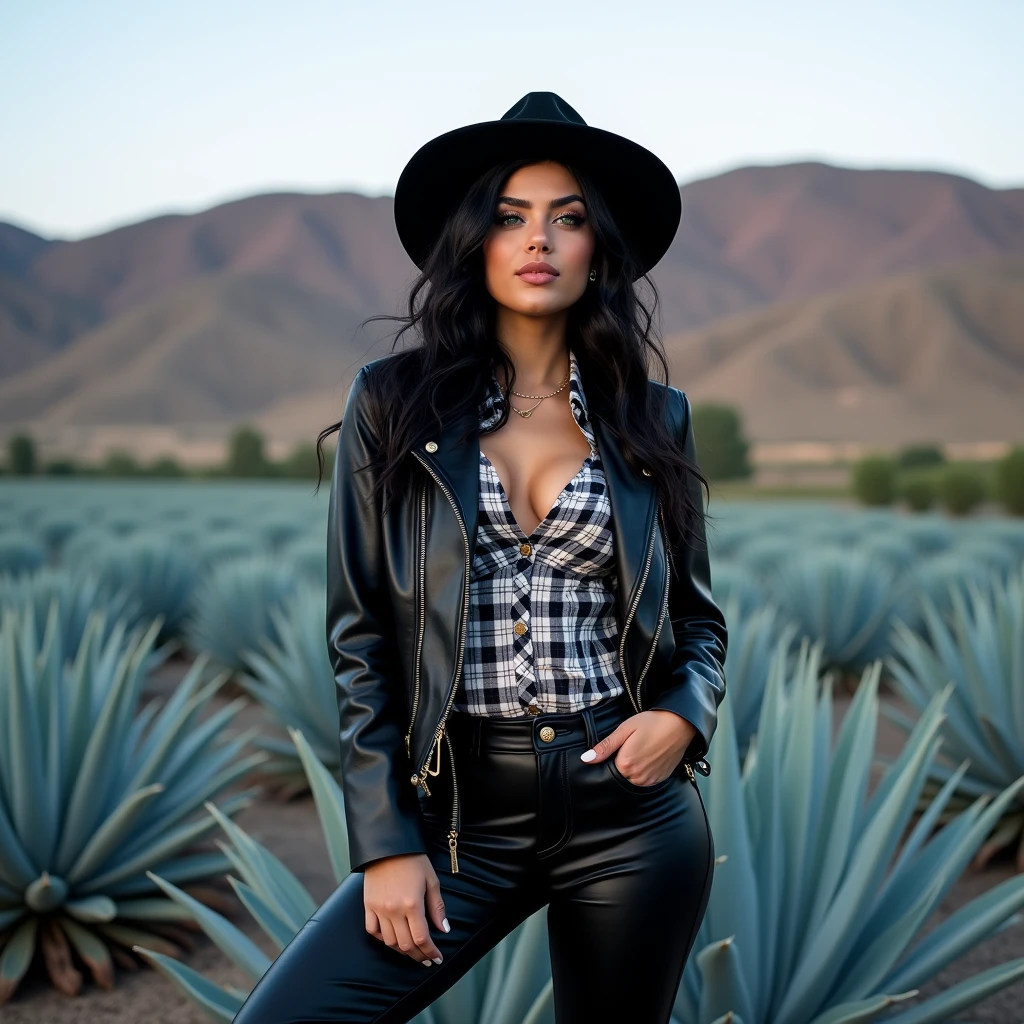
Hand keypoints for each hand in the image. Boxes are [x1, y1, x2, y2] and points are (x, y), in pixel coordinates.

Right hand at [363, 853, 449, 965]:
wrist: (388, 845)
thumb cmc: (413, 860)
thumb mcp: (431, 880)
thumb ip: (437, 907)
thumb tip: (444, 929)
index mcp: (412, 904)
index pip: (422, 938)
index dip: (430, 952)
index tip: (436, 958)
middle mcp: (394, 910)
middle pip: (406, 945)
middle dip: (418, 955)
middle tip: (426, 958)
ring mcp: (379, 909)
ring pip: (390, 942)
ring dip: (402, 950)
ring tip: (411, 950)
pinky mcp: (368, 905)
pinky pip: (372, 931)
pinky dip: (383, 939)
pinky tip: (392, 938)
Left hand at [580, 710, 696, 785]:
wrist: (680, 724)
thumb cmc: (652, 723)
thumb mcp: (625, 729)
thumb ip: (605, 746)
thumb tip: (586, 759)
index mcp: (626, 764)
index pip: (608, 768)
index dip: (612, 757)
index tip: (620, 746)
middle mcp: (638, 777)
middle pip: (621, 775)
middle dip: (622, 763)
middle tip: (632, 746)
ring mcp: (650, 780)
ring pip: (633, 779)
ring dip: (633, 769)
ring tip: (642, 750)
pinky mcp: (660, 779)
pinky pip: (646, 781)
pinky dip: (644, 771)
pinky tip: (649, 756)